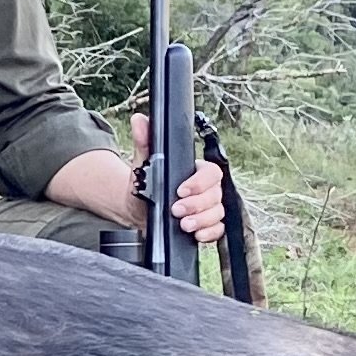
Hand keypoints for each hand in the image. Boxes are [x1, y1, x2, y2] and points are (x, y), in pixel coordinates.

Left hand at [128, 112, 226, 245]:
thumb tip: (139, 120)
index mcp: (196, 171)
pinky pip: (218, 230)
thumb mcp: (142, 163)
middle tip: (176, 210)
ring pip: (218, 213)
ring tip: (183, 225)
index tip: (180, 191)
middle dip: (197, 205)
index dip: (199, 183)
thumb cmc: (145, 184)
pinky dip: (209, 234)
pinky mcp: (206, 225)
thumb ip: (144, 141)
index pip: (210, 173)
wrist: (137, 210)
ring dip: (202, 220)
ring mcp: (208, 207)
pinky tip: (196, 235)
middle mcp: (206, 189)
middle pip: (216, 195)